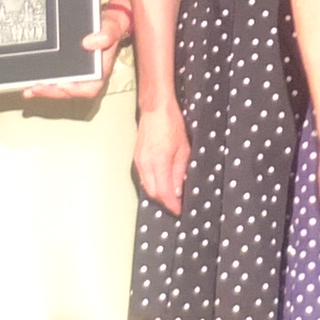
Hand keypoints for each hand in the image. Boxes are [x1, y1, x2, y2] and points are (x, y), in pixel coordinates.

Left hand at [20, 5, 129, 103]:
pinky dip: (42, 80)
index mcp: (100, 71)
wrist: (107, 22)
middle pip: (69, 91)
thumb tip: (89, 42)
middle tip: (35, 88)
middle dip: (51, 91)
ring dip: (44, 89)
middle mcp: (87, 75)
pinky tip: (29, 81)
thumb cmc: (110, 28)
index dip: (74, 90)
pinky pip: (55, 77)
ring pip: (60, 86)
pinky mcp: (66, 66)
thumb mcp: (112, 27)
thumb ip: (107, 34)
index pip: (89, 88)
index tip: (61, 85)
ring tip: (28, 89)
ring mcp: (76, 72)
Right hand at [133, 96, 191, 213]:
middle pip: (153, 192)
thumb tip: (177, 191)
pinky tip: (160, 184)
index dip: (171, 205)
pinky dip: (152, 185)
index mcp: (159, 162)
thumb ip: (179, 171)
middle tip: (176, 206)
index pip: (164, 192)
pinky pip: (143, 178)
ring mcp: (138, 161)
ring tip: (170, 197)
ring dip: (157, 194)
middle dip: (164, 202)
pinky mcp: (136, 157)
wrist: (155, 108)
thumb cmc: (172, 124)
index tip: (179, 211)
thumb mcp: (183, 148)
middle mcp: (145, 164)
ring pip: (146, 186)